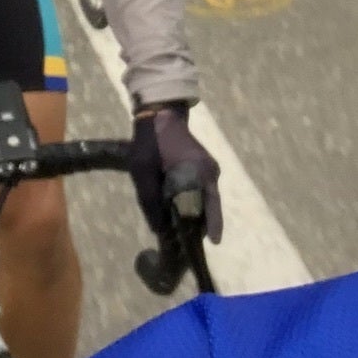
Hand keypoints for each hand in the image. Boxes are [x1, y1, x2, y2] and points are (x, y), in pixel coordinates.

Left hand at [130, 105, 221, 244]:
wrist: (159, 113)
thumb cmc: (151, 142)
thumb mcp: (144, 172)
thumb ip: (150, 202)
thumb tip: (158, 229)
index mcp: (201, 173)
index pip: (212, 207)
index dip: (213, 226)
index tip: (214, 242)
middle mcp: (211, 172)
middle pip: (208, 206)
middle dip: (197, 224)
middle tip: (184, 243)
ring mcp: (208, 168)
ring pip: (204, 198)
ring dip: (193, 212)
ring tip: (178, 230)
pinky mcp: (202, 166)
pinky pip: (200, 189)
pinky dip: (191, 200)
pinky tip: (177, 210)